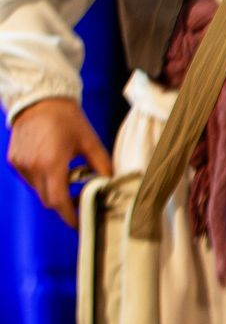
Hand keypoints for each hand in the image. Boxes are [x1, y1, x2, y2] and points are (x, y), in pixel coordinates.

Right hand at [7, 98, 111, 228]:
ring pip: (38, 190)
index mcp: (52, 163)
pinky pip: (29, 179)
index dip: (70, 216)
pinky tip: (55, 167)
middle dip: (64, 205)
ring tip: (71, 179)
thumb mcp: (90, 141)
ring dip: (54, 190)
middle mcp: (32, 167)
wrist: (41, 100)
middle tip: (81, 202)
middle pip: (48, 200)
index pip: (59, 201)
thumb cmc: (68, 119)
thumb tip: (113, 183)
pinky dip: (43, 180)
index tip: (80, 224)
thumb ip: (102, 165)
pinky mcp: (14, 161)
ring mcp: (20, 165)